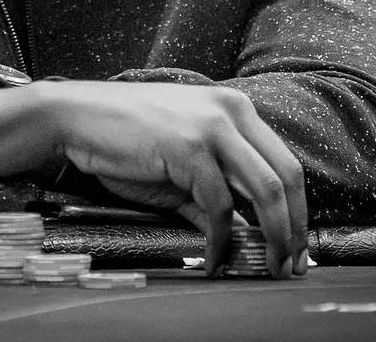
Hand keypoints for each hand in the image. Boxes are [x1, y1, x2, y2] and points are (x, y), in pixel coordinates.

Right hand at [0, 81, 307, 279]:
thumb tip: (243, 237)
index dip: (299, 210)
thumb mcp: (181, 165)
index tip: (297, 246)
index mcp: (235, 109)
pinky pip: (219, 205)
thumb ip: (214, 195)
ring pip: (265, 189)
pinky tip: (214, 259)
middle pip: (286, 176)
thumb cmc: (125, 140)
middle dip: (295, 228)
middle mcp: (231, 111)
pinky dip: (221, 240)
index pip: (285, 163)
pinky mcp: (189, 146)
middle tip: (292, 265)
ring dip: (273, 236)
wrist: (76, 118)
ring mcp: (211, 126)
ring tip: (267, 266)